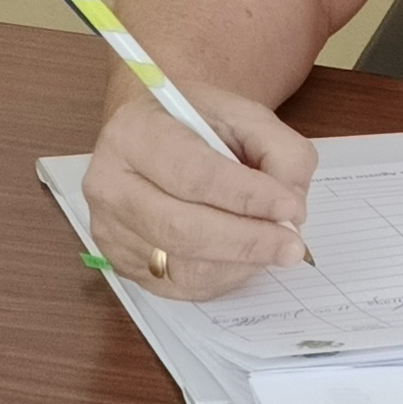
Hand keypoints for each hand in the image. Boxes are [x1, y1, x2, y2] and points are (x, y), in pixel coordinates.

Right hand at [80, 82, 317, 296]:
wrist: (161, 136)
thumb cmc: (201, 125)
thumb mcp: (247, 117)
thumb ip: (281, 152)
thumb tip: (291, 210)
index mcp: (133, 134)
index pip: (192, 174)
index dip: (247, 196)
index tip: (290, 206)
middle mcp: (109, 185)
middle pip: (182, 229)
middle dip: (248, 241)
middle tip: (293, 244)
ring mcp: (110, 231)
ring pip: (184, 266)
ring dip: (241, 263)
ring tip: (275, 247)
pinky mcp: (123, 266)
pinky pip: (182, 287)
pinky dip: (225, 276)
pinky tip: (245, 258)